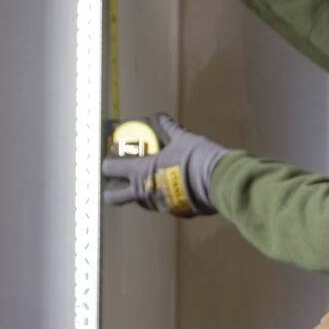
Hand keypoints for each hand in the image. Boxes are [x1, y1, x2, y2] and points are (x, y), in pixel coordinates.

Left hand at [103, 113, 232, 216]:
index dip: (107, 163)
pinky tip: (179, 186)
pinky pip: (165, 204)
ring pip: (142, 201)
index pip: (110, 168)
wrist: (220, 181)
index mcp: (141, 172)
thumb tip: (159, 116)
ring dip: (143, 191)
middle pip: (114, 197)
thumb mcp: (182, 139)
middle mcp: (146, 192)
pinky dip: (167, 195)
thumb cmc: (198, 158)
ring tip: (154, 178)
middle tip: (120, 180)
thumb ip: (168, 128)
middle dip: (112, 189)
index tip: (112, 158)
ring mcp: (161, 205)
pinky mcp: (179, 212)